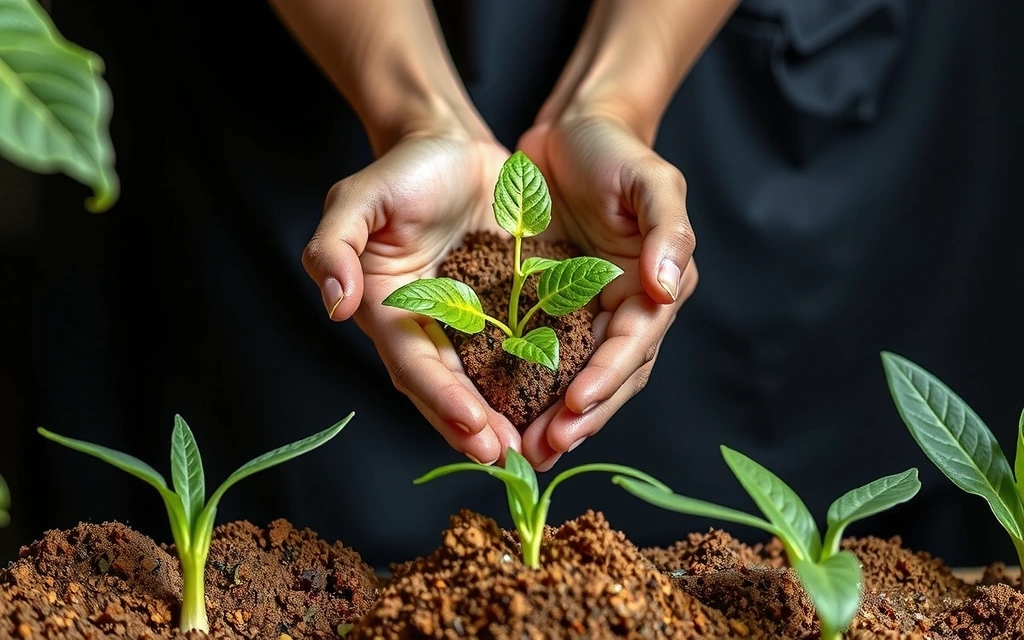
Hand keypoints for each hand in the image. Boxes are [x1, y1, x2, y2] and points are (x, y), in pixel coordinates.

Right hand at [301, 130, 520, 464]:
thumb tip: (335, 304)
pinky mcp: (507, 308)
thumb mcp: (357, 198)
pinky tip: (566, 400)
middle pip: (449, 388)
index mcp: (389, 312)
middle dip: (475, 426)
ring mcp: (469, 322)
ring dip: (508, 416)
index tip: (474, 424)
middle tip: (508, 457)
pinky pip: (521, 349)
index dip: (441, 398)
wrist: (450, 146)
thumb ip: (334, 246)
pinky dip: (539, 378)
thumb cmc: (400, 171)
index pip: (413, 365)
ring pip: (487, 380)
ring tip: (538, 446)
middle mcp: (429, 328)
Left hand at [516, 112, 697, 469]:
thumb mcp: (651, 177)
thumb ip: (667, 227)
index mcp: (656, 286)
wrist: (570, 134)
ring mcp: (588, 313)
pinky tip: (503, 412)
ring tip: (524, 451)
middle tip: (544, 449)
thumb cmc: (615, 150)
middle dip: (580, 416)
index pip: (635, 344)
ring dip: (554, 417)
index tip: (576, 403)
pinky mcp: (551, 309)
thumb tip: (666, 284)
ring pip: (576, 378)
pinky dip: (527, 387)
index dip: (608, 377)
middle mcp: (626, 309)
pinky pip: (541, 356)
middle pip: (609, 377)